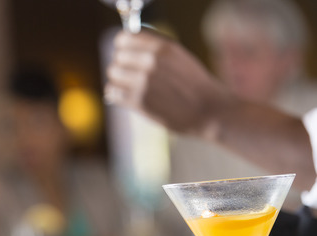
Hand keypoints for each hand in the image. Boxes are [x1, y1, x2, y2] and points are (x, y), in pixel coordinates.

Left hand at [105, 30, 231, 136]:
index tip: (126, 53)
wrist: (208, 110)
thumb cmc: (194, 83)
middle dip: (121, 65)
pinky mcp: (138, 102)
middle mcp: (150, 62)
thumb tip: (127, 44)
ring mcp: (143, 82)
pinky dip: (116, 94)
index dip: (122, 47)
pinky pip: (112, 93)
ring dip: (118, 80)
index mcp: (162, 47)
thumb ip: (154, 48)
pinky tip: (126, 96)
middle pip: (117, 57)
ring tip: (130, 86)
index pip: (124, 39)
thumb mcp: (179, 55)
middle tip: (130, 74)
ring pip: (112, 74)